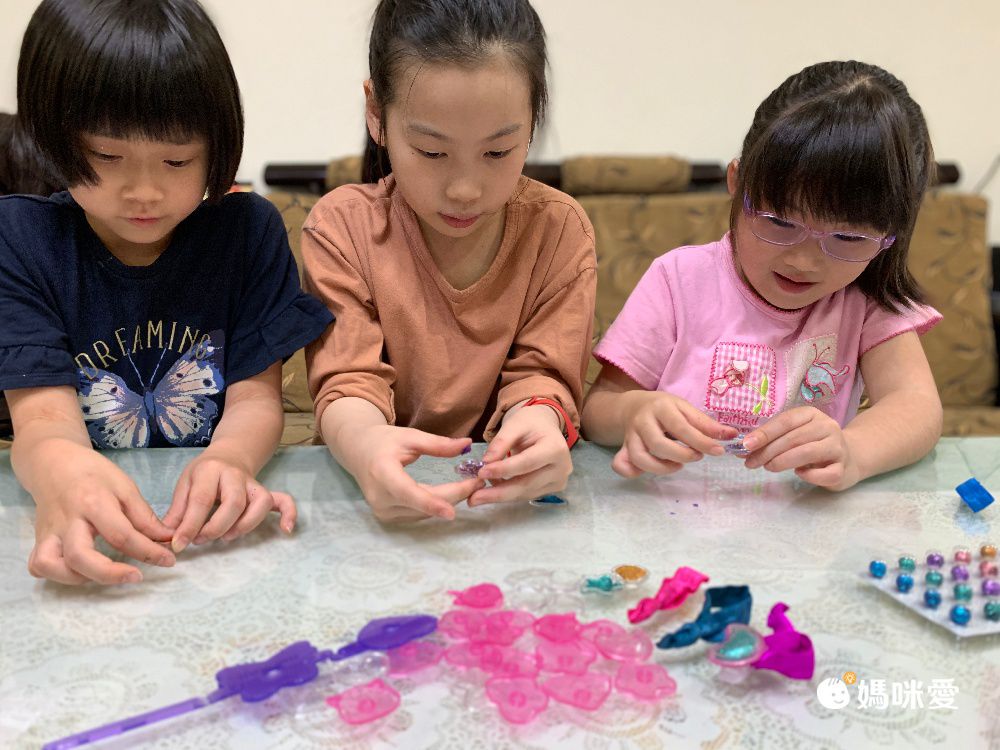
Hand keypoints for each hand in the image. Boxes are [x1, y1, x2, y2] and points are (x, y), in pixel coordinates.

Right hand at [28, 444, 175, 584]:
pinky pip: (38, 565)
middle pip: (80, 557)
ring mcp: (49, 532)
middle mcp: (67, 521)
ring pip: (50, 565)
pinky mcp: (38, 539)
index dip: (148, 552)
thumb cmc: (93, 473)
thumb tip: (166, 539)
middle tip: (137, 577)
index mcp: (93, 502)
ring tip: (106, 574)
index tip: (169, 560)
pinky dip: (56, 575)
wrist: (54, 463)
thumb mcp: (124, 486)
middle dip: (110, 574)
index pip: (122, 535)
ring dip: (79, 578)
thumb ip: (143, 516)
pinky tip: (79, 572)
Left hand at [164, 451, 296, 551]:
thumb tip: (167, 538)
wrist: (231, 453)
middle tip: (201, 540)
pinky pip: (284, 501)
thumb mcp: (185, 483)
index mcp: (210, 470)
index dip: (190, 525)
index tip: (179, 544)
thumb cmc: (204, 473)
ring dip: (244, 525)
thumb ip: (178, 510)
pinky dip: (289, 514)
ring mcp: (254, 483)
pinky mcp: (266, 492)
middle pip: (234, 503)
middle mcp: (235, 475)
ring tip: (226, 537)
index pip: (201, 500)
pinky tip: (285, 530)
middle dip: (216, 528)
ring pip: (260, 504)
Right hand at [351, 425, 482, 521]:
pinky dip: (436, 505)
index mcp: (382, 473)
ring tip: (469, 486)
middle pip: (422, 504)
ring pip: (423, 513)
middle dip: (453, 496)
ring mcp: (382, 510)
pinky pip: (418, 514)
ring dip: (448, 501)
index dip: (431, 504)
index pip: (408, 493)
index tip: (452, 512)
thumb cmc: (384, 441)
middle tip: (478, 483)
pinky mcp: (387, 516)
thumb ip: (438, 444)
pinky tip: (450, 494)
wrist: (358, 452)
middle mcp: (380, 497)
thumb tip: (467, 445)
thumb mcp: (410, 437)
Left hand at [470, 403, 571, 504]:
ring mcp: (559, 481)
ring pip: (525, 493)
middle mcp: (562, 468)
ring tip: (477, 496)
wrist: (545, 428)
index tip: (481, 472)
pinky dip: (507, 494)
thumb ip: (501, 442)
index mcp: (556, 448)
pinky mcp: (552, 489)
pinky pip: (526, 495)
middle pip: (527, 484)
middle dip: (498, 492)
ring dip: (500, 496)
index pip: (527, 463)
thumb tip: (487, 462)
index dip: (504, 470)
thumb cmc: (530, 423)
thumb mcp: (515, 424)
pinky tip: (491, 492)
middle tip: (473, 498)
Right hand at [612, 392, 735, 477]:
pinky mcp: (623, 448)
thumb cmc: (665, 409)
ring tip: (679, 465)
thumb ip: (706, 423)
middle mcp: (642, 421)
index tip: (718, 450)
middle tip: (697, 456)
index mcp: (661, 407)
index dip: (701, 441)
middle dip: (682, 455)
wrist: (633, 406)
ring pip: (640, 457)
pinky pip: (621, 465)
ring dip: (662, 468)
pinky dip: (633, 472)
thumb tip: (732, 435)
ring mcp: (630, 436)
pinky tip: (652, 470)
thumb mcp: (685, 408)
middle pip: (659, 444)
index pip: (681, 427)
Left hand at [742, 406, 860, 489]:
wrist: (848, 458)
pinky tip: (799, 474)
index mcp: (811, 414)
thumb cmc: (812, 445)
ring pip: (808, 452)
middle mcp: (827, 427)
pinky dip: (808, 476)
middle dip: (768, 451)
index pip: (786, 421)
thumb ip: (772, 439)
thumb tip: (744, 448)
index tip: (746, 444)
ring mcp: (838, 447)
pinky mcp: (843, 468)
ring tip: (768, 467)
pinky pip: (825, 474)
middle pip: (793, 438)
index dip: (765, 433)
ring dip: (783, 461)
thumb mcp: (793, 436)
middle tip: (751, 462)